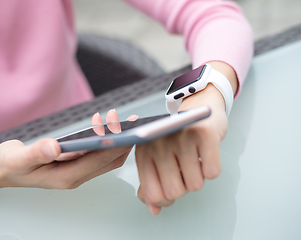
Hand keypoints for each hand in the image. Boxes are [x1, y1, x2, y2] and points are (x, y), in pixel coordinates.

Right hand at [0, 109, 135, 190]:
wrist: (1, 170)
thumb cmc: (9, 165)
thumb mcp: (18, 158)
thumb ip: (36, 153)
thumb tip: (55, 147)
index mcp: (66, 178)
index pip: (99, 162)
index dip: (115, 145)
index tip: (127, 130)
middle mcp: (76, 177)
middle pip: (108, 160)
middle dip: (121, 140)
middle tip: (126, 119)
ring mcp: (76, 171)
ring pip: (105, 157)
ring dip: (115, 139)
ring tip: (116, 118)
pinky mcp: (75, 164)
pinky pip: (97, 154)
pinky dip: (104, 140)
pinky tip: (102, 124)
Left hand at [135, 61, 237, 214]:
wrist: (198, 108)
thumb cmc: (176, 138)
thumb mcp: (157, 158)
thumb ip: (152, 185)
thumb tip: (155, 210)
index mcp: (144, 151)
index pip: (152, 193)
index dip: (164, 199)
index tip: (172, 189)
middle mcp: (159, 143)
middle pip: (174, 192)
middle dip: (184, 188)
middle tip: (185, 171)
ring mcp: (180, 138)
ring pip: (195, 185)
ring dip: (199, 178)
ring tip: (194, 160)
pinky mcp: (204, 134)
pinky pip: (212, 172)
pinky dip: (212, 169)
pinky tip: (205, 154)